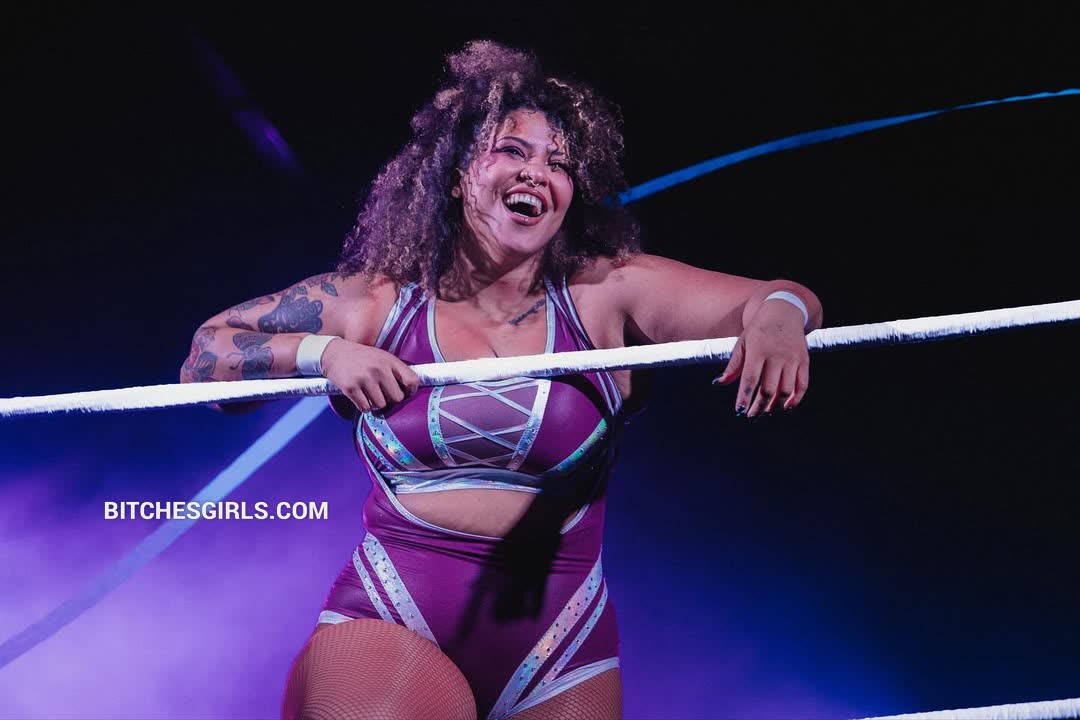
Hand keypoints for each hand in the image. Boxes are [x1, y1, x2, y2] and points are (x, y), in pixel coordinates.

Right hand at [320, 340, 419, 412]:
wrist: (334, 353)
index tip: (404, 392)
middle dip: (391, 399)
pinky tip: (361, 397)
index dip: (411, 391)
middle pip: (397, 398)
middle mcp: (378, 369)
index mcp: (389, 361)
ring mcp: (364, 378)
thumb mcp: (382, 357)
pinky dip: (364, 406)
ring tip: (370, 395)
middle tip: (383, 395)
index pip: (412, 381)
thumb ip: (396, 370)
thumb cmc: (362, 357)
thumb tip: (410, 390)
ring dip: (376, 404)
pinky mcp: (350, 388)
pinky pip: (365, 407)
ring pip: (380, 405)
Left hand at [712, 300, 808, 416]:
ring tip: (766, 412)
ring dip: (775, 406)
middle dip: (759, 406)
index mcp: (758, 349)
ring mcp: (792, 358)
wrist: (784, 312)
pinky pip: (802, 386)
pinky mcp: (804, 361)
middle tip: (751, 415)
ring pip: (786, 391)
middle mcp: (777, 354)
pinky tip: (784, 407)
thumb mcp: (742, 343)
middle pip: (769, 389)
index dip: (745, 396)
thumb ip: (733, 365)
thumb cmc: (759, 330)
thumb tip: (718, 383)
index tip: (739, 411)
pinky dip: (794, 400)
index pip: (750, 378)